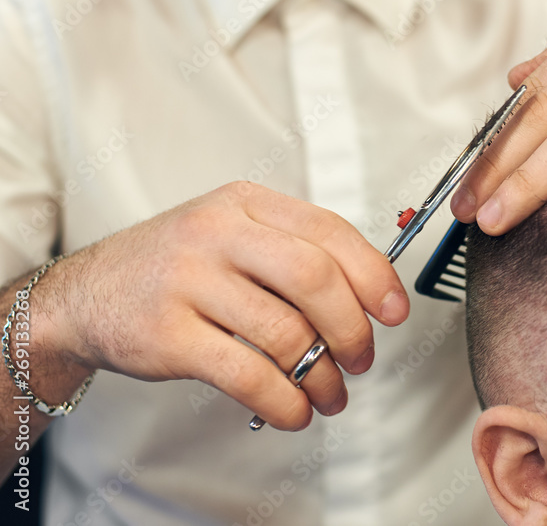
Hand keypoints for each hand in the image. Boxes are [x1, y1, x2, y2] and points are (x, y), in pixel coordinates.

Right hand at [42, 182, 407, 430]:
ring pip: (285, 332)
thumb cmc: (175, 266)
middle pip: (314, 277)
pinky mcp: (167, 335)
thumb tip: (368, 297)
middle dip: (352, 327)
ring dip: (322, 375)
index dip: (373, 275)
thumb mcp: (232, 233)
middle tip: (362, 356)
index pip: (329, 232)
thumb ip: (293, 251)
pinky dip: (283, 399)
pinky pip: (246, 373)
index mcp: (246, 203)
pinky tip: (294, 409)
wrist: (85, 294)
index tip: (394, 310)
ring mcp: (189, 282)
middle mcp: (218, 234)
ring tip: (330, 393)